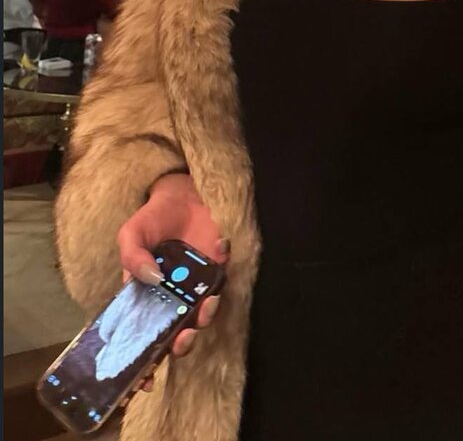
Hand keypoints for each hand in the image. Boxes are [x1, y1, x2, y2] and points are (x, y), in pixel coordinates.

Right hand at [117, 173, 228, 388]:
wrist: (182, 191)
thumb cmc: (152, 218)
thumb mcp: (131, 234)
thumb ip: (132, 258)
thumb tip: (150, 280)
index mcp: (146, 299)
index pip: (144, 338)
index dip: (145, 363)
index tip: (146, 381)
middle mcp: (173, 299)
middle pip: (177, 334)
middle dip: (181, 344)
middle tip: (183, 338)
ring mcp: (197, 286)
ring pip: (203, 315)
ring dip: (206, 316)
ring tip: (206, 305)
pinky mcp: (218, 268)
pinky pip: (223, 279)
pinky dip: (222, 269)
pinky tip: (219, 246)